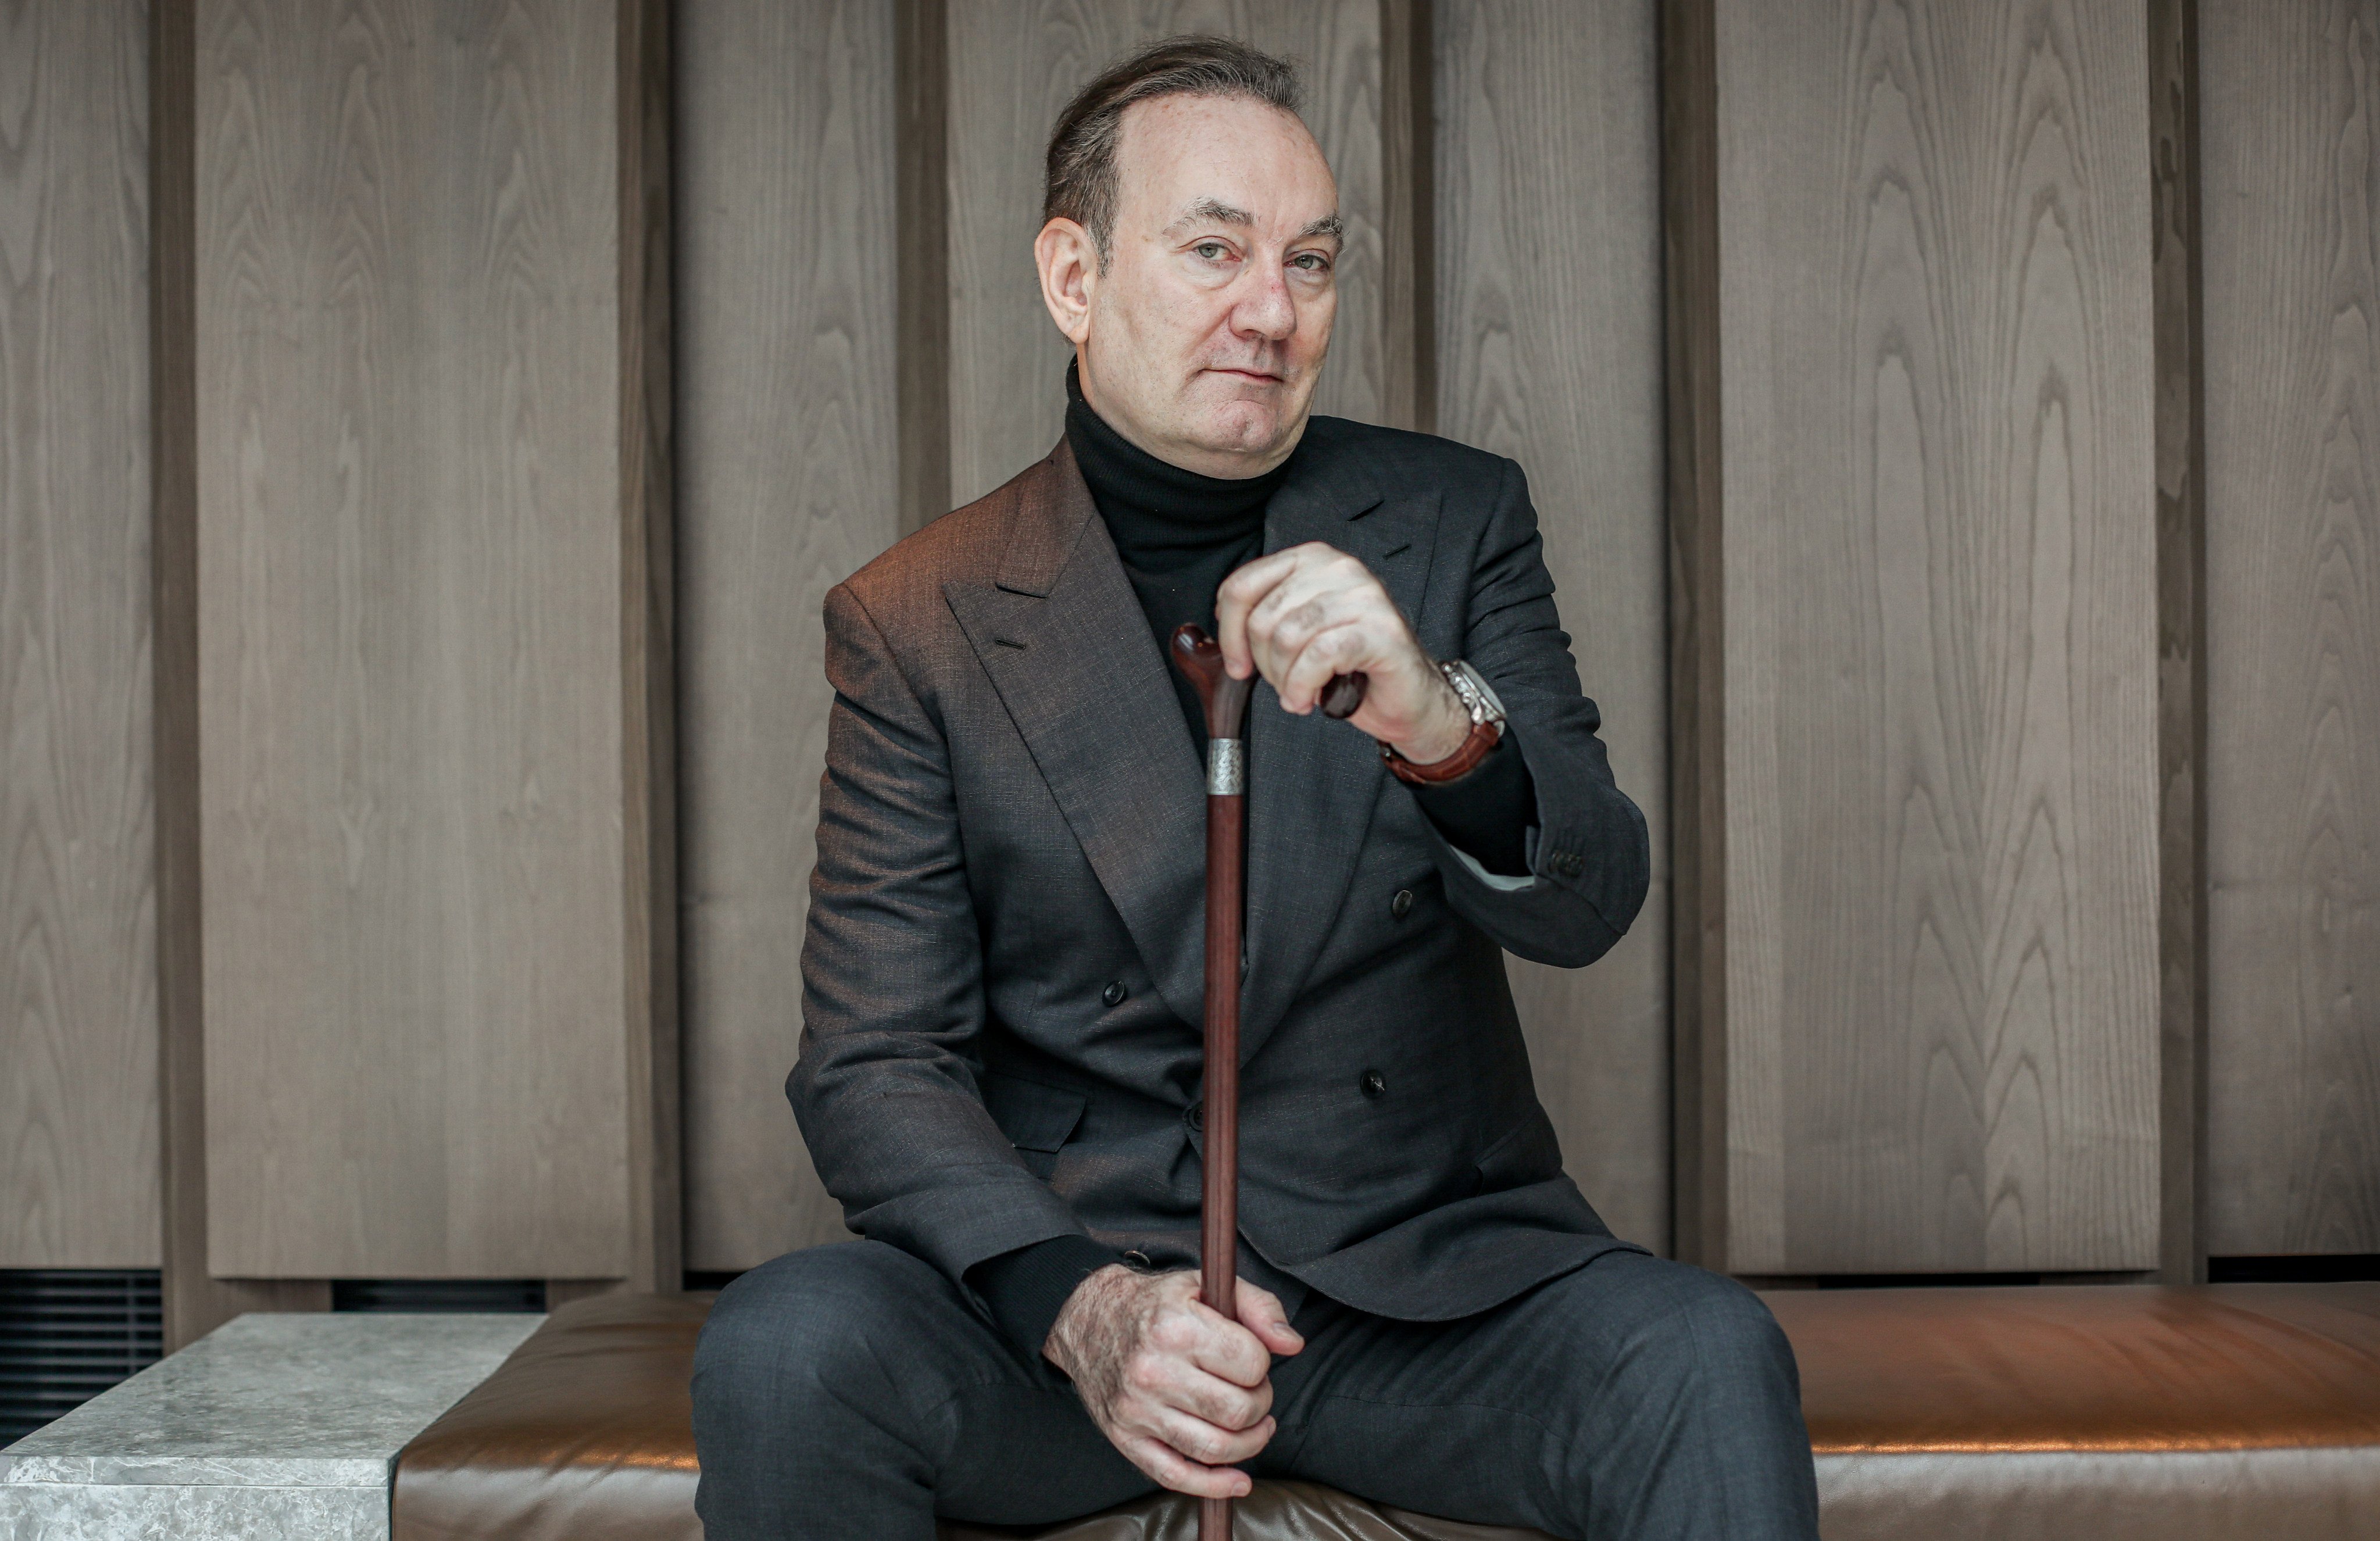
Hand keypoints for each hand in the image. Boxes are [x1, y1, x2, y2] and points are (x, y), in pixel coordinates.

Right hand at [1044, 1265, 1303, 1498]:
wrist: (1089, 1320)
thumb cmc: (1157, 1305)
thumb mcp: (1207, 1285)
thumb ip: (1259, 1308)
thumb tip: (1292, 1344)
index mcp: (1176, 1327)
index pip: (1251, 1362)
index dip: (1263, 1363)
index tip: (1251, 1359)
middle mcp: (1153, 1370)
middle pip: (1239, 1410)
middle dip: (1260, 1404)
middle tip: (1252, 1391)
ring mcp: (1137, 1409)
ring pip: (1215, 1448)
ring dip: (1248, 1443)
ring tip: (1252, 1426)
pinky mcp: (1125, 1438)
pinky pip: (1176, 1476)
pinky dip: (1214, 1486)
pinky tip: (1237, 1480)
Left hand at [1215, 543, 1469, 763]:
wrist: (1407, 699)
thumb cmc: (1350, 668)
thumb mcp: (1295, 638)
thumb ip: (1258, 627)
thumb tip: (1204, 640)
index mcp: (1312, 560)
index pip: (1243, 585)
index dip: (1229, 633)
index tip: (1237, 664)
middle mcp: (1339, 568)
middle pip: (1263, 617)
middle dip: (1264, 664)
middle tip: (1285, 683)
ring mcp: (1364, 596)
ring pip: (1288, 637)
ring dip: (1285, 679)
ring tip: (1299, 692)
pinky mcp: (1380, 630)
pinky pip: (1318, 656)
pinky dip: (1303, 686)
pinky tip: (1310, 700)